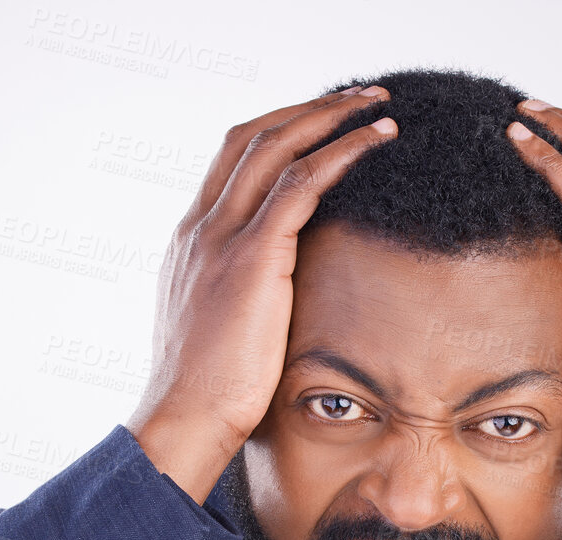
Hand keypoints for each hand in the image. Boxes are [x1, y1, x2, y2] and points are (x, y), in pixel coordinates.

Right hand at [129, 86, 396, 503]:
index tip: (319, 126)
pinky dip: (341, 153)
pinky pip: (301, 183)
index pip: (231, 163)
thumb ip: (237, 304)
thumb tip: (270, 310)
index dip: (278, 134)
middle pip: (251, 137)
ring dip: (331, 117)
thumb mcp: (217, 334)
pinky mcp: (252, 258)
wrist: (185, 418)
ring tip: (376, 106)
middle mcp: (201, 228)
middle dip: (306, 109)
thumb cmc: (206, 396)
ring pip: (277, 146)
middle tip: (356, 98)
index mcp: (190, 242)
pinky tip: (376, 141)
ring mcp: (222, 238)